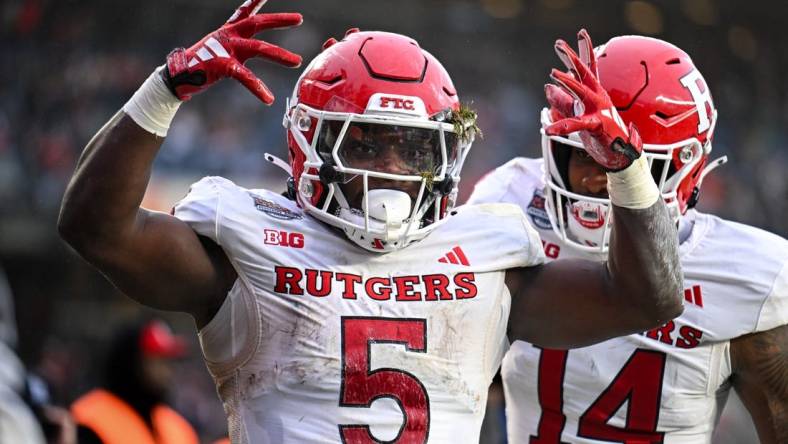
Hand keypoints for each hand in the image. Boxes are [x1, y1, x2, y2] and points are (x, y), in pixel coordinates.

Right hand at [162, 0, 302, 103]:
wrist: (179, 76)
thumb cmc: (202, 64)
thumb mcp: (222, 50)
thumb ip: (240, 48)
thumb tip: (254, 48)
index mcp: (229, 31)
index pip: (246, 11)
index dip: (257, 1)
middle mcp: (229, 36)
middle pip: (258, 23)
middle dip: (279, 20)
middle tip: (299, 18)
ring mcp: (226, 49)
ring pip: (259, 48)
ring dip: (280, 55)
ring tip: (297, 62)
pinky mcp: (223, 65)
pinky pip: (245, 77)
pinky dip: (258, 88)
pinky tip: (268, 98)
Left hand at [544, 29, 641, 171]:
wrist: (619, 154)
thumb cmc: (600, 132)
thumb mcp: (577, 113)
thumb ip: (562, 100)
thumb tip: (547, 87)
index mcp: (594, 92)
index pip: (588, 68)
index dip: (584, 50)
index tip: (581, 32)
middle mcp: (598, 97)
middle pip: (584, 73)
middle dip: (571, 58)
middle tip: (559, 44)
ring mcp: (598, 110)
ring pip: (582, 92)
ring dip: (568, 82)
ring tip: (552, 74)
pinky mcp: (596, 126)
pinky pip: (576, 125)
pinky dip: (562, 126)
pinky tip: (549, 129)